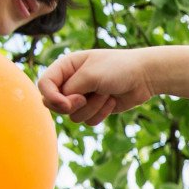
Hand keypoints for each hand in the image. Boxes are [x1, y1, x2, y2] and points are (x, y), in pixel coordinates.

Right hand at [37, 48, 156, 126]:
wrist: (144, 76)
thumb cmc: (118, 69)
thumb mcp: (90, 75)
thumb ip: (69, 90)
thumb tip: (60, 106)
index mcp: (66, 66)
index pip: (44, 84)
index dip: (51, 97)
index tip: (66, 104)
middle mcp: (71, 82)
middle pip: (54, 104)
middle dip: (71, 105)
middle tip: (85, 98)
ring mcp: (82, 97)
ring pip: (73, 116)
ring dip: (92, 108)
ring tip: (106, 93)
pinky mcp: (95, 109)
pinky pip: (88, 121)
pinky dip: (101, 113)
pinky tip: (112, 101)